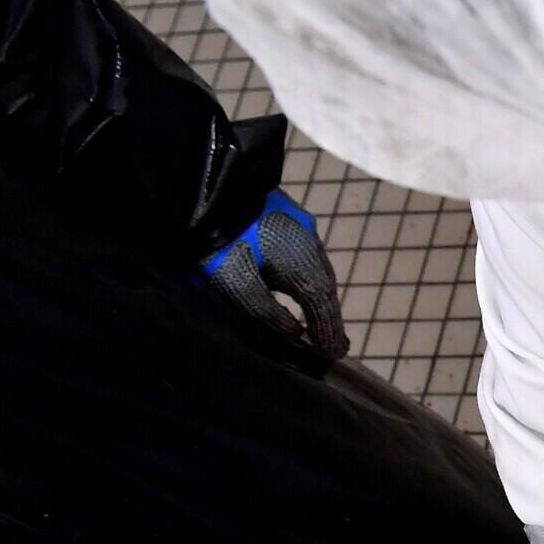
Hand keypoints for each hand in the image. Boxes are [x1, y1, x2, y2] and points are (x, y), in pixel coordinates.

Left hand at [202, 188, 348, 363]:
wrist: (209, 188)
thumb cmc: (222, 242)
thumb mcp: (238, 284)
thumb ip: (267, 312)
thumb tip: (295, 333)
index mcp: (303, 268)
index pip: (322, 308)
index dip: (328, 333)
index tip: (333, 355)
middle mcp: (312, 249)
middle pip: (327, 291)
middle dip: (330, 319)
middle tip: (334, 344)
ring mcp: (304, 230)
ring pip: (320, 272)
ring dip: (321, 298)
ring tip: (320, 320)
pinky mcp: (292, 218)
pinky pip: (310, 257)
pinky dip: (311, 278)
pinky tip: (302, 285)